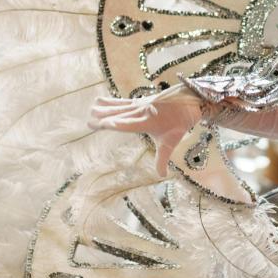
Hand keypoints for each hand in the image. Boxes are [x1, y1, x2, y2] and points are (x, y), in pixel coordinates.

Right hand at [89, 87, 204, 176]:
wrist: (189, 101)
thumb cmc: (179, 123)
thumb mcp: (171, 143)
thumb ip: (162, 159)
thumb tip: (162, 176)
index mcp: (148, 123)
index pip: (130, 124)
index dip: (117, 124)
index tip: (104, 124)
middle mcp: (141, 112)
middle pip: (119, 115)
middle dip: (104, 119)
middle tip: (88, 122)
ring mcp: (139, 105)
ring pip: (118, 107)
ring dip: (104, 109)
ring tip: (89, 111)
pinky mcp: (138, 101)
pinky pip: (121, 101)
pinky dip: (109, 102)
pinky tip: (98, 101)